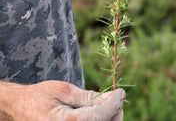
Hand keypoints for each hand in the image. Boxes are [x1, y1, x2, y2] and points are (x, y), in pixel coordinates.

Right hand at [7, 80, 124, 120]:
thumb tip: (113, 96)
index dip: (114, 103)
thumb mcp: (64, 90)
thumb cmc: (40, 96)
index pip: (100, 115)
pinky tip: (100, 111)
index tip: (121, 92)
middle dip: (115, 112)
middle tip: (117, 97)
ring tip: (109, 103)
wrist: (21, 108)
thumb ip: (89, 97)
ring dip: (110, 117)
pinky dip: (101, 120)